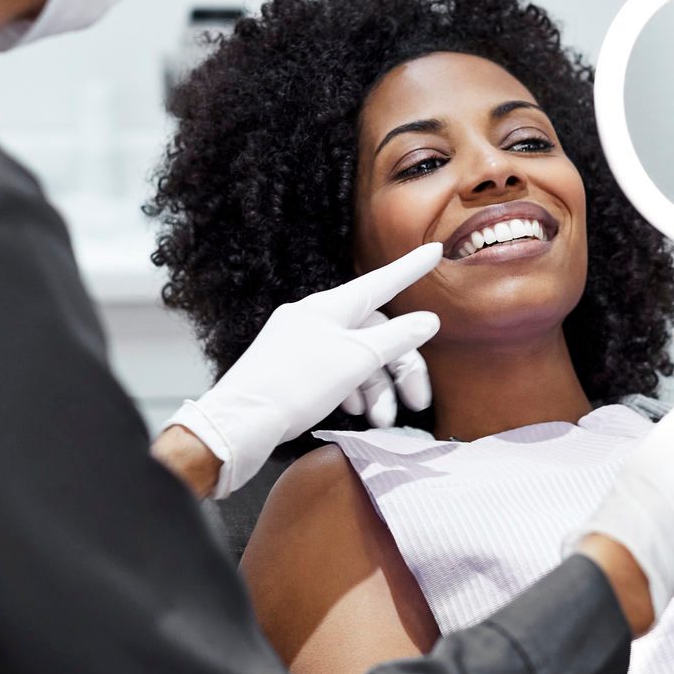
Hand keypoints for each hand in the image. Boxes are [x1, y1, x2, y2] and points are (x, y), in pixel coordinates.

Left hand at [164, 243, 441, 498]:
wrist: (239, 423)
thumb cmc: (296, 385)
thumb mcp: (355, 360)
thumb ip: (396, 339)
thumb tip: (429, 320)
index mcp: (329, 307)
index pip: (380, 282)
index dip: (409, 269)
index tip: (434, 250)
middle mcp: (315, 319)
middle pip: (374, 333)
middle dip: (399, 369)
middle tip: (417, 402)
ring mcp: (301, 344)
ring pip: (355, 358)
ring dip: (375, 390)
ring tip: (381, 420)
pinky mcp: (291, 371)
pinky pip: (334, 372)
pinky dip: (351, 391)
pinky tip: (354, 413)